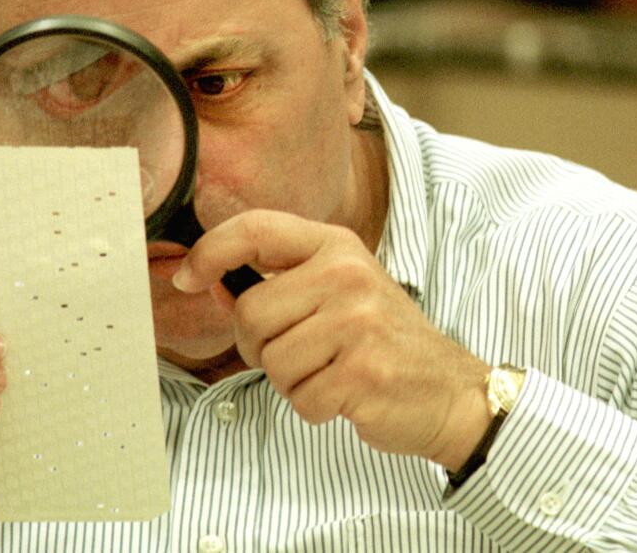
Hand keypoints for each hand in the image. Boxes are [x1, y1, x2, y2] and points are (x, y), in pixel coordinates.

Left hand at [173, 210, 493, 470]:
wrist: (450, 391)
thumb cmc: (383, 341)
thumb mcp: (338, 290)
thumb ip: (278, 281)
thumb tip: (207, 278)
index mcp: (337, 246)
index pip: (255, 228)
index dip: (210, 251)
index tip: (187, 276)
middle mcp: (347, 275)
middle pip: (250, 313)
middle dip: (260, 347)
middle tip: (302, 354)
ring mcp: (357, 322)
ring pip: (271, 361)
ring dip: (292, 381)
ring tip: (331, 371)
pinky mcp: (362, 372)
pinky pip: (299, 398)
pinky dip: (315, 407)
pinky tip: (346, 394)